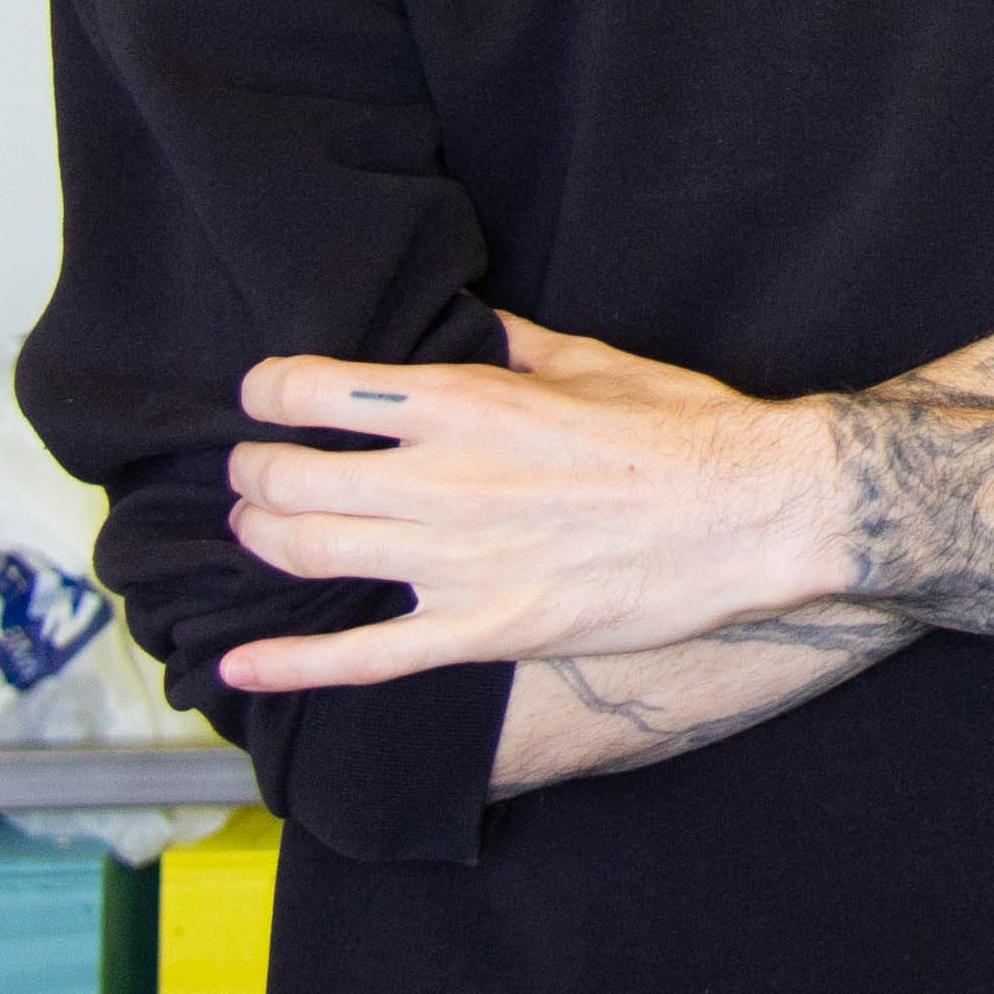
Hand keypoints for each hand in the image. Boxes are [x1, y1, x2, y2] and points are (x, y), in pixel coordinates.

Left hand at [215, 314, 842, 694]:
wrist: (756, 513)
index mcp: (469, 402)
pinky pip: (361, 659)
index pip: (317, 392)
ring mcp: (460, 562)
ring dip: (262, 538)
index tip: (262, 396)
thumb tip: (474, 324)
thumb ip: (517, 346)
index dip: (267, 392)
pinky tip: (237, 669)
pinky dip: (288, 666)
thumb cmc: (686, 431)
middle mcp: (446, 480)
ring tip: (262, 529)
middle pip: (288, 478)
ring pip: (305, 553)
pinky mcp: (484, 631)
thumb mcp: (597, 362)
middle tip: (256, 471)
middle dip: (253, 472)